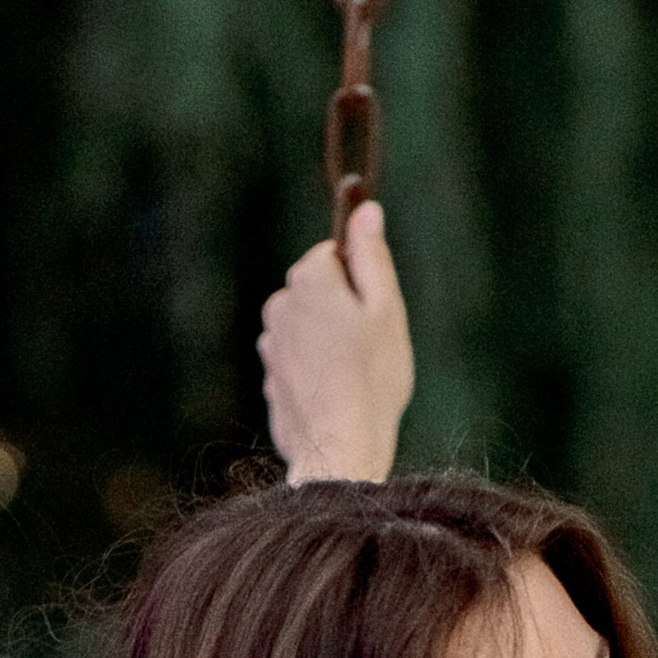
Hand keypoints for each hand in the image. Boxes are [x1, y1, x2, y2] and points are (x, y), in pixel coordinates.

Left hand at [259, 199, 414, 484]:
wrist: (339, 448)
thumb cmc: (372, 378)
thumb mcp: (386, 309)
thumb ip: (372, 256)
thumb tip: (366, 209)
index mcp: (309, 278)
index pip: (334, 254)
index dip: (362, 280)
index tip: (376, 311)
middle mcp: (280, 304)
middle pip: (320, 290)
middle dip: (345, 310)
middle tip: (371, 347)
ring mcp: (271, 342)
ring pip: (309, 326)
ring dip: (330, 342)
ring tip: (355, 376)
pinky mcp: (271, 377)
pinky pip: (299, 360)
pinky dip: (317, 371)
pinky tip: (337, 396)